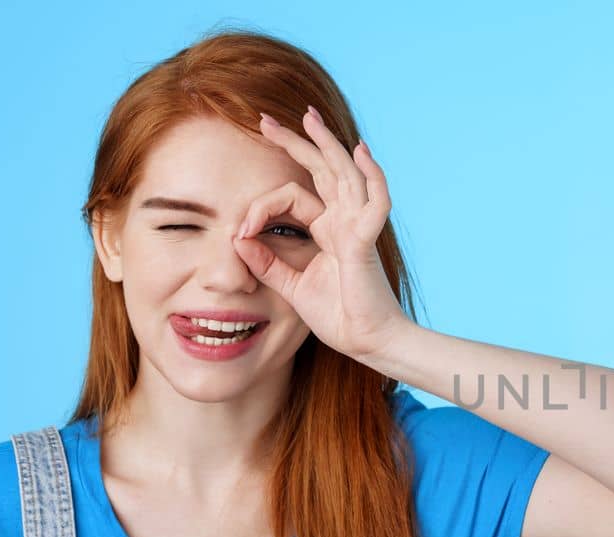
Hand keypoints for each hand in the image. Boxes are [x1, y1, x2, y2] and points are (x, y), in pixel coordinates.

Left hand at [232, 105, 404, 360]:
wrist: (369, 343)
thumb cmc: (340, 318)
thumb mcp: (292, 285)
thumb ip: (268, 263)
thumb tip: (238, 241)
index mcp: (328, 231)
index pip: (293, 196)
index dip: (260, 207)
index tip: (238, 231)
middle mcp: (344, 222)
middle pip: (321, 170)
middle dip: (295, 142)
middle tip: (266, 120)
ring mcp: (357, 227)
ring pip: (344, 173)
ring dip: (327, 143)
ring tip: (309, 116)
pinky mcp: (366, 240)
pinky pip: (375, 201)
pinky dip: (372, 174)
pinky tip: (361, 151)